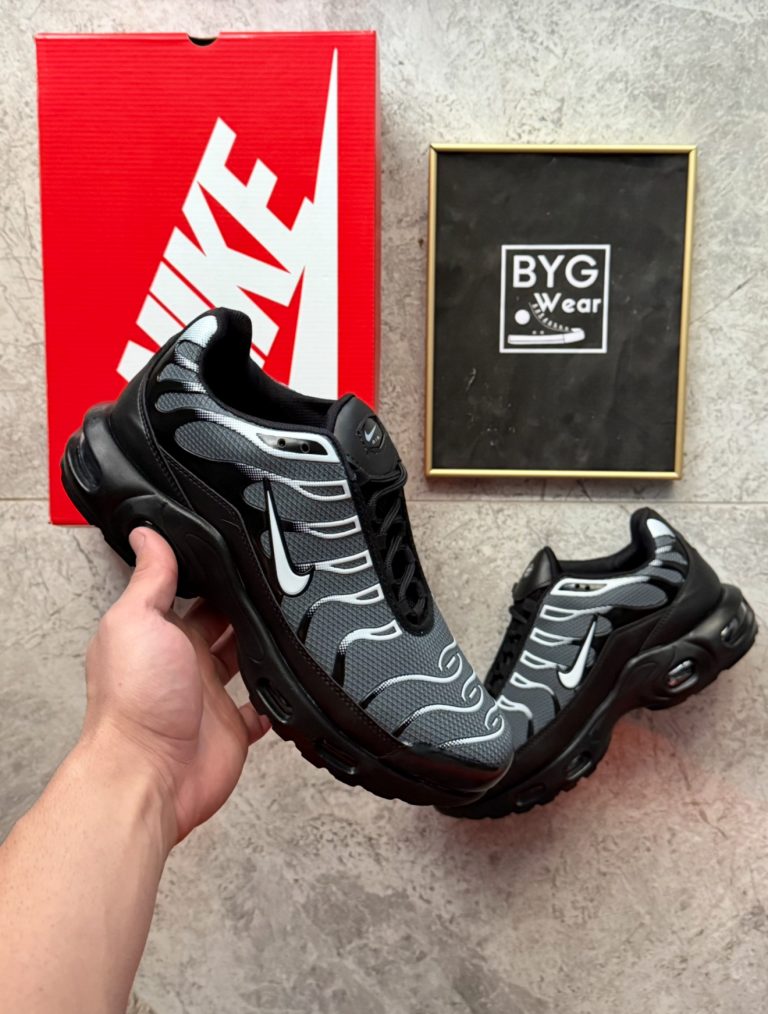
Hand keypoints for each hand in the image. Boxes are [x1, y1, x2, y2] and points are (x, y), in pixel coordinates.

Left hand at [80, 527, 269, 847]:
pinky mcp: (231, 730)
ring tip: (286, 626)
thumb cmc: (134, 702)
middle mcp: (182, 663)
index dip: (216, 577)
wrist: (148, 774)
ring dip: (261, 648)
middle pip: (222, 625)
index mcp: (159, 633)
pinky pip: (259, 709)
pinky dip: (273, 699)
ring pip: (243, 662)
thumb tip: (146, 535)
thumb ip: (151, 578)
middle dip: (246, 608)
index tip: (243, 556)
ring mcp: (208, 698)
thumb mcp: (137, 620)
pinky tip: (285, 685)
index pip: (192, 594)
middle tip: (276, 587)